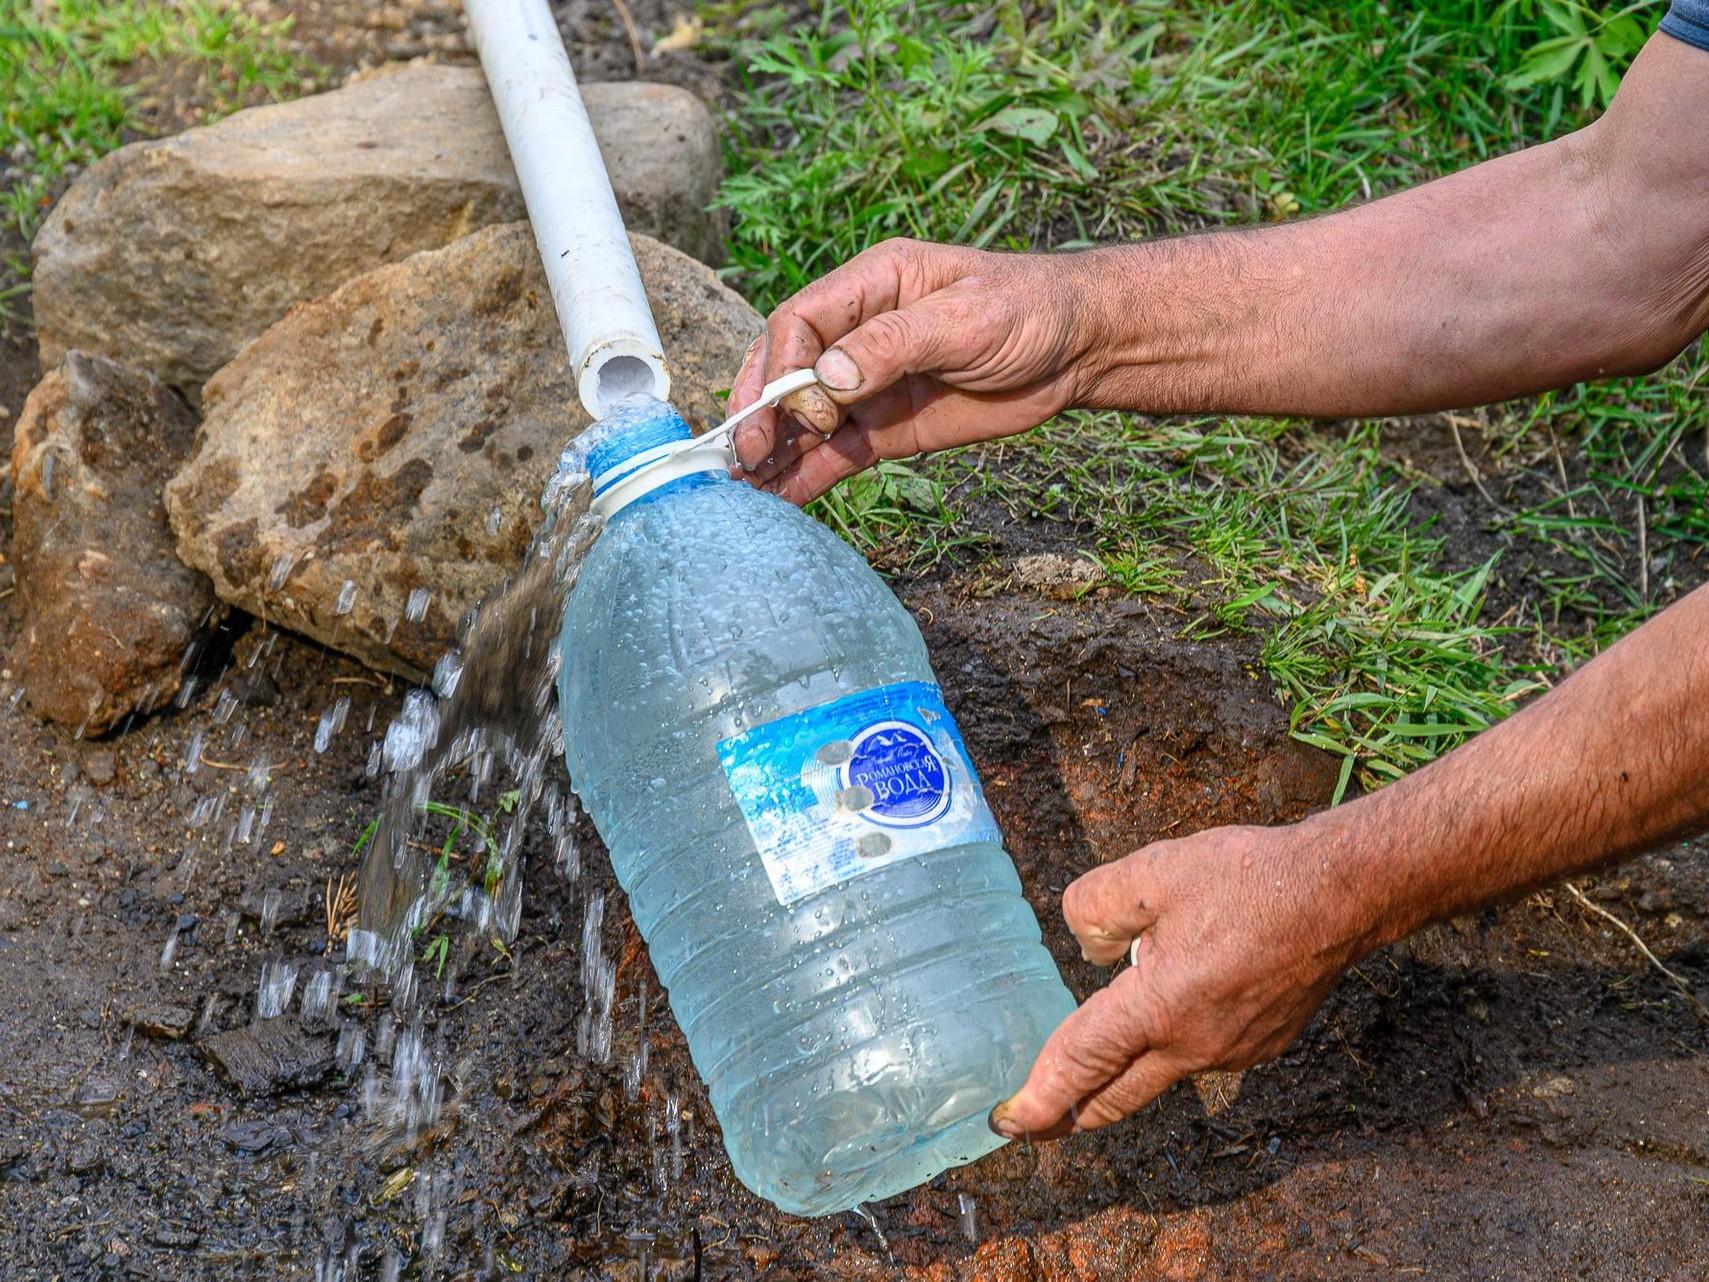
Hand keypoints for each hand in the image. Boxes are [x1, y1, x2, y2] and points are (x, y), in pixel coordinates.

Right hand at [727, 238, 1104, 503]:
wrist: (1080, 350)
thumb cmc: (1028, 310)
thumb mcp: (964, 318)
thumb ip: (894, 344)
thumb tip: (828, 380)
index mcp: (870, 286)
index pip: (799, 323)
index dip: (785, 367)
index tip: (803, 409)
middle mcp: (857, 335)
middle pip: (784, 370)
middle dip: (760, 412)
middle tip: (746, 455)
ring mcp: (868, 385)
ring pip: (802, 418)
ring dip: (773, 451)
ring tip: (745, 489)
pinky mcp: (886, 428)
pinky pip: (835, 453)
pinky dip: (805, 476)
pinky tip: (778, 500)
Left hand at [990, 820, 1371, 1137]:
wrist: (1344, 894)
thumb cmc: (1250, 880)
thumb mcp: (1152, 873)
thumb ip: (1096, 908)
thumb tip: (1089, 946)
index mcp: (1159, 1009)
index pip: (1082, 1064)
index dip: (1039, 1098)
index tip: (1007, 1122)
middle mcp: (1194, 1046)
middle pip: (1117, 1097)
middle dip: (1071, 1115)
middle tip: (1035, 1120)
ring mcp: (1232, 1052)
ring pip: (1160, 1072)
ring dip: (1124, 1067)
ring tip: (1095, 1046)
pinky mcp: (1263, 1044)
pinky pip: (1200, 1052)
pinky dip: (1172, 1041)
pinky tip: (1174, 1001)